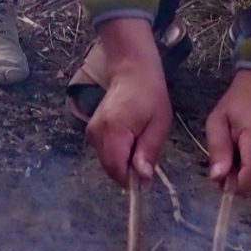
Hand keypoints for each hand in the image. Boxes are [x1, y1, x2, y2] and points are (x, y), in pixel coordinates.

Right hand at [84, 17, 173, 185]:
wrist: (131, 71)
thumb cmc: (150, 95)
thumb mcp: (159, 124)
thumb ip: (149, 152)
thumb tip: (143, 178)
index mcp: (114, 131)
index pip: (116, 170)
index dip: (132, 178)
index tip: (147, 172)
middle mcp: (96, 133)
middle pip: (110, 169)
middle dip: (128, 170)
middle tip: (146, 152)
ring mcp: (91, 132)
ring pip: (107, 163)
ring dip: (124, 161)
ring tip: (139, 140)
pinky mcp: (91, 131)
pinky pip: (104, 153)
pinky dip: (117, 153)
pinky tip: (129, 138)